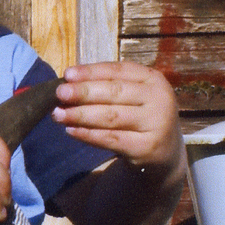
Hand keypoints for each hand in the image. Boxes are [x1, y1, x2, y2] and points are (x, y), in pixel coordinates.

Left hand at [52, 60, 184, 173]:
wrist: (166, 153)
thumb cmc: (141, 117)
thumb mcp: (134, 96)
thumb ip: (108, 86)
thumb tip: (69, 82)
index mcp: (153, 79)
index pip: (118, 70)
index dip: (91, 71)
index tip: (67, 74)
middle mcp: (159, 99)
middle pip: (114, 92)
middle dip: (83, 92)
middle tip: (59, 93)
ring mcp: (155, 124)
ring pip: (111, 116)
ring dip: (80, 114)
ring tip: (58, 113)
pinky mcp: (146, 147)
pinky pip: (111, 139)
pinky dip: (88, 134)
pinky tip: (71, 130)